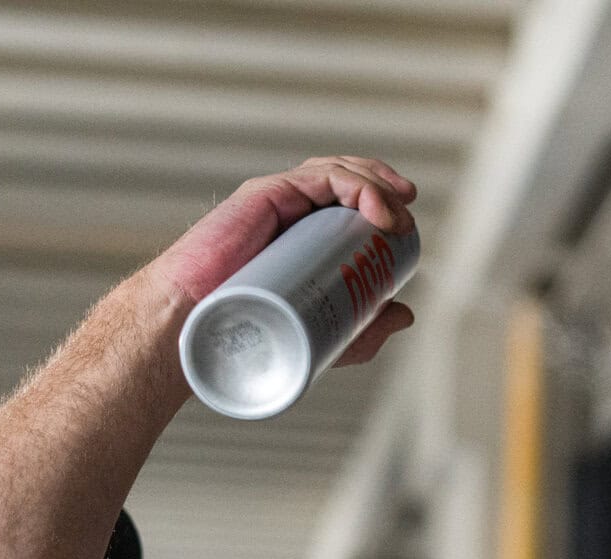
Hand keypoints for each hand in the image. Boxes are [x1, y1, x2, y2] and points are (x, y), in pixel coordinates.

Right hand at [150, 156, 418, 362]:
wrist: (204, 330)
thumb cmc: (251, 333)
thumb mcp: (326, 335)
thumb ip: (364, 326)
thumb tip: (404, 313)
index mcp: (298, 232)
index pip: (344, 199)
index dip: (380, 200)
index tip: (406, 226)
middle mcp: (287, 209)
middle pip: (344, 178)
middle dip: (383, 187)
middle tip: (406, 218)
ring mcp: (276, 199)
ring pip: (335, 171)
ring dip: (376, 185)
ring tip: (397, 217)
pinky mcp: (264, 195)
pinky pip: (317, 177)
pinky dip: (354, 184)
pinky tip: (377, 207)